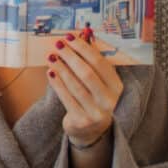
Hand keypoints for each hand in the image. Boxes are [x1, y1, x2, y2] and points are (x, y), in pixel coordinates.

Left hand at [47, 28, 123, 146]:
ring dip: (61, 68)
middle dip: (71, 56)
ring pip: (75, 86)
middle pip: (87, 73)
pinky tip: (50, 72)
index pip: (100, 63)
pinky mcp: (82, 121)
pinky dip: (57, 84)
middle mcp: (110, 100)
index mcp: (117, 86)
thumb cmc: (94, 99)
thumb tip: (83, 37)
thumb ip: (93, 62)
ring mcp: (96, 112)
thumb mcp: (99, 82)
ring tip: (51, 56)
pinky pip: (66, 98)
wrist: (91, 130)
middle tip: (58, 45)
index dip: (84, 49)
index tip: (70, 38)